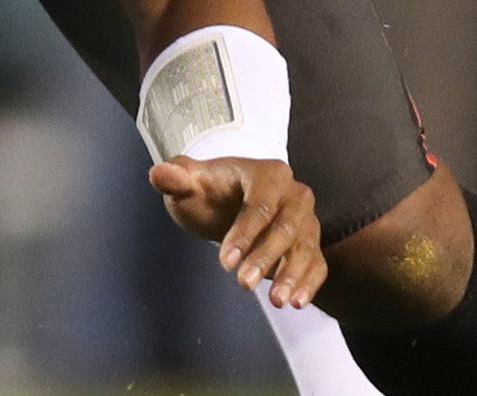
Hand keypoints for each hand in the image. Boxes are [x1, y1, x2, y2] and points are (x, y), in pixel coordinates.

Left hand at [149, 154, 324, 310]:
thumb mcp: (190, 182)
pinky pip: (317, 265)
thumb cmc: (210, 192)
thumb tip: (159, 174)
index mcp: (268, 173)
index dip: (243, 234)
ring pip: (303, 249)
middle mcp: (295, 195)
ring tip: (276, 301)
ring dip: (290, 276)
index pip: (259, 205)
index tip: (224, 262)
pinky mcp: (311, 245)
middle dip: (264, 257)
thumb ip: (175, 178)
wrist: (230, 203)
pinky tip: (296, 303)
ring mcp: (307, 221)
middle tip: (243, 284)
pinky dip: (309, 284)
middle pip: (285, 228)